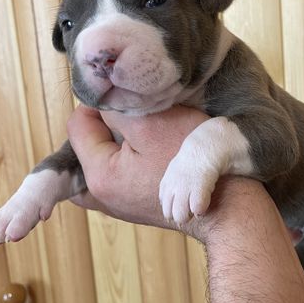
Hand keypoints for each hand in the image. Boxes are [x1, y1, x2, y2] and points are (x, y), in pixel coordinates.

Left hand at [67, 104, 210, 235]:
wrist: (225, 205)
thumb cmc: (192, 162)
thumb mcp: (152, 123)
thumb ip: (117, 110)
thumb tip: (101, 101)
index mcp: (99, 175)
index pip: (78, 124)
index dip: (100, 102)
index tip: (126, 96)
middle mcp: (102, 196)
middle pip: (86, 144)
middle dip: (105, 124)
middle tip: (135, 114)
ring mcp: (118, 204)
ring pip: (103, 159)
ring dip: (118, 141)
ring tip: (142, 132)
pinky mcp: (135, 206)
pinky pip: (119, 175)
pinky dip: (128, 159)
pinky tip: (150, 151)